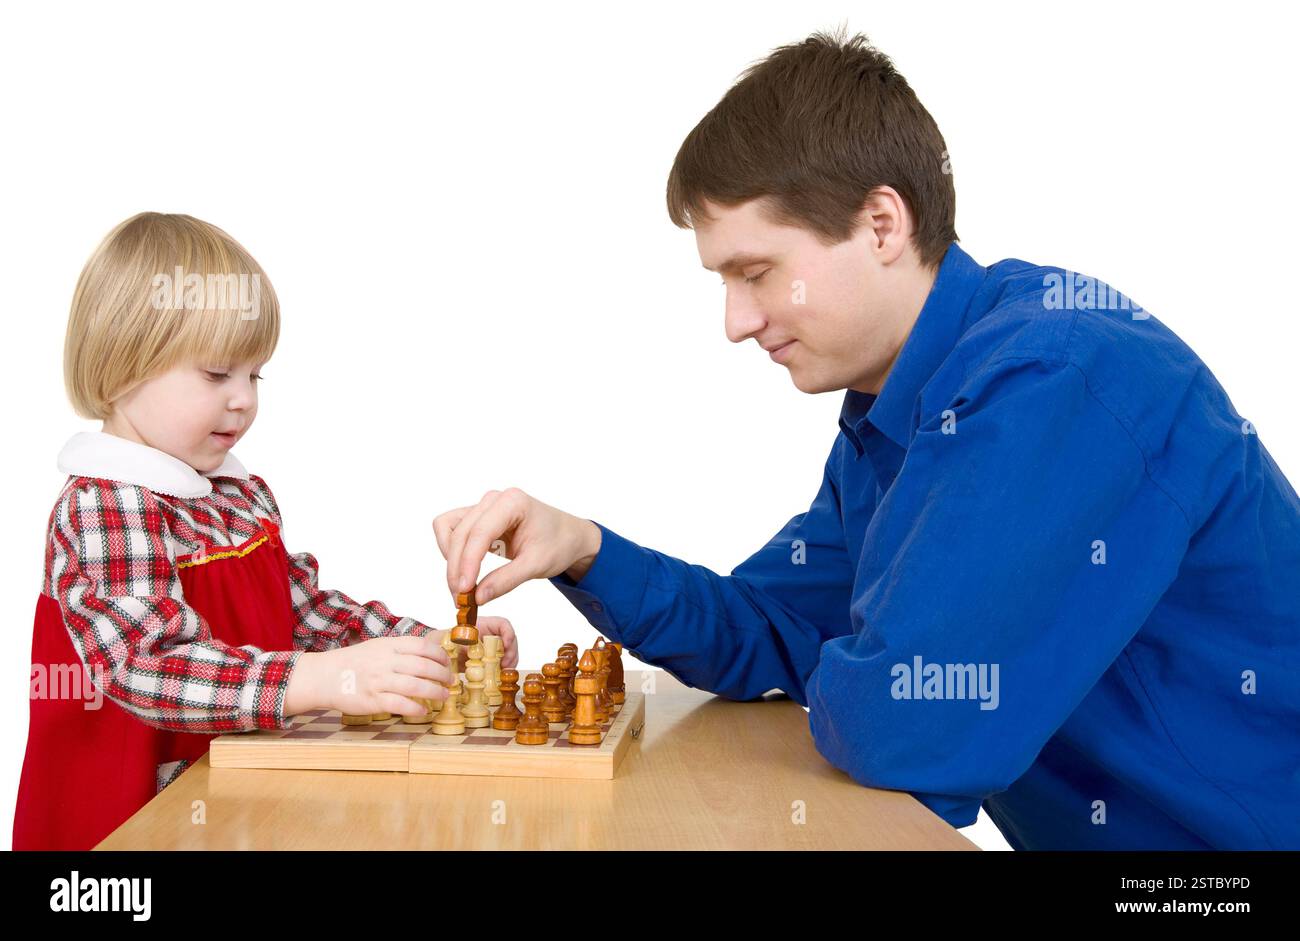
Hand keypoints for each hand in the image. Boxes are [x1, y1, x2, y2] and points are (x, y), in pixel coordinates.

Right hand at [285, 635, 451, 717]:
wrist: (325, 676)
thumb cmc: (355, 662)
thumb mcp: (378, 647)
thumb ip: (401, 649)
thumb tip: (430, 654)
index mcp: (388, 646)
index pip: (422, 646)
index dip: (439, 655)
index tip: (447, 662)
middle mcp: (385, 662)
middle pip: (423, 666)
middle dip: (442, 674)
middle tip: (451, 681)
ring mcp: (378, 681)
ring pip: (415, 685)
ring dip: (434, 692)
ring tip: (444, 696)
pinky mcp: (372, 700)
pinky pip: (399, 704)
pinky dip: (415, 708)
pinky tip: (423, 710)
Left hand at [432, 616, 519, 670]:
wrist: (439, 652)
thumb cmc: (445, 640)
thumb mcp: (451, 638)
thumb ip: (461, 641)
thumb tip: (468, 649)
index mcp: (482, 625)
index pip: (502, 624)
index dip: (508, 634)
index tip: (506, 645)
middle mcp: (490, 635)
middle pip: (509, 640)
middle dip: (511, 652)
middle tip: (506, 664)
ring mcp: (491, 648)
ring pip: (508, 652)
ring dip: (510, 662)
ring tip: (504, 672)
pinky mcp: (490, 661)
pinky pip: (502, 664)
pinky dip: (503, 670)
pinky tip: (499, 677)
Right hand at [433, 488, 601, 604]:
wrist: (567, 537)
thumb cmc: (558, 544)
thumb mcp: (536, 565)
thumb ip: (506, 580)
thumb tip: (477, 598)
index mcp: (512, 502)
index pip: (479, 533)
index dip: (467, 563)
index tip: (463, 590)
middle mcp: (494, 499)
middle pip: (460, 533)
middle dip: (457, 567)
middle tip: (461, 599)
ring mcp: (483, 506)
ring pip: (449, 529)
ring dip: (451, 559)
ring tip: (462, 587)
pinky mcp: (477, 517)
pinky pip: (451, 530)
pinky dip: (452, 551)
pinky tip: (464, 570)